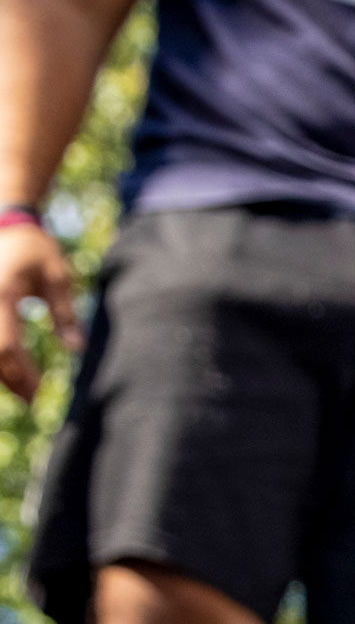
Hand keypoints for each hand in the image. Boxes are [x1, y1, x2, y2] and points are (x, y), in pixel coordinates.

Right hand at [0, 222, 80, 402]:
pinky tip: (12, 370)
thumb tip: (77, 350)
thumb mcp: (59, 278)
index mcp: (3, 295)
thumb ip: (66, 314)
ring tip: (24, 390)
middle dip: (10, 378)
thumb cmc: (38, 250)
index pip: (7, 345)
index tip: (40, 392)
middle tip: (32, 400)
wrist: (9, 223)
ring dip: (1, 371)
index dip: (21, 373)